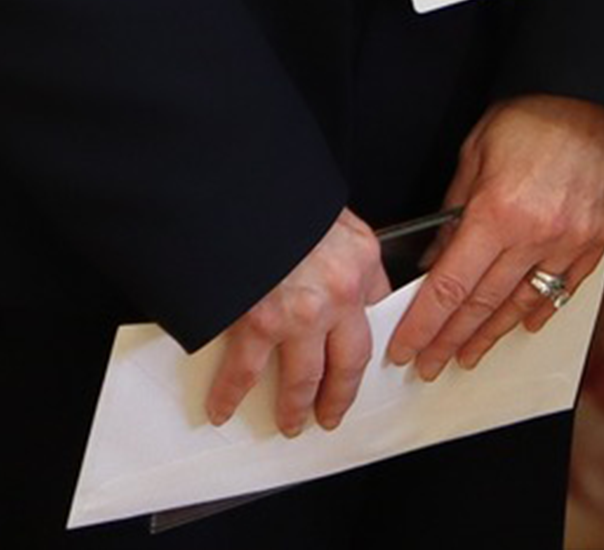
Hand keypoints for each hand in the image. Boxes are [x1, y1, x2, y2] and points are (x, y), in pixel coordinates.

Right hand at [203, 212, 388, 436]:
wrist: (238, 181)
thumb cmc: (279, 191)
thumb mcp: (328, 211)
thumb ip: (335, 246)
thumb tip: (329, 268)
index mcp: (361, 257)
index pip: (379, 308)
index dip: (370, 338)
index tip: (361, 358)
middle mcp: (339, 292)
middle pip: (350, 361)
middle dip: (340, 394)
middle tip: (331, 413)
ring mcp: (299, 313)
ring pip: (304, 379)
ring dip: (295, 406)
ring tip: (291, 421)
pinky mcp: (257, 322)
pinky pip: (245, 372)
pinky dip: (231, 394)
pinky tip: (224, 407)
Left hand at [388, 95, 603, 377]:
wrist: (592, 95)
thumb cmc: (529, 116)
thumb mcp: (474, 155)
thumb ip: (454, 214)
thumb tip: (437, 261)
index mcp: (497, 212)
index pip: (450, 286)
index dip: (424, 324)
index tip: (406, 348)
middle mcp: (536, 234)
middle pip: (483, 304)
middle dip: (450, 340)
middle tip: (429, 365)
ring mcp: (571, 240)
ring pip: (523, 304)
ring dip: (491, 335)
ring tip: (467, 355)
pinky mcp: (598, 239)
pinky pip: (565, 288)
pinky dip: (540, 310)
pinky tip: (521, 325)